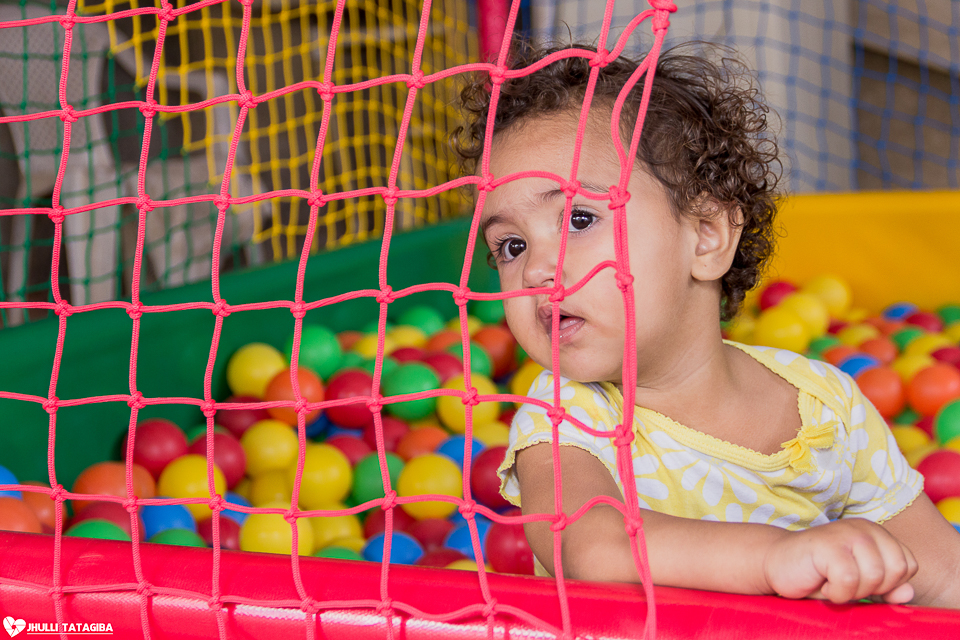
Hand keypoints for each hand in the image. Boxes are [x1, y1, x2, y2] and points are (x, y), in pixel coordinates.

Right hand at [762, 518, 917, 603]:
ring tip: (831, 582)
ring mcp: (845, 533)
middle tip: (844, 583)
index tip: (860, 581)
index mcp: (875, 533)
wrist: (775, 564)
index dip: (888, 584)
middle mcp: (864, 528)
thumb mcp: (859, 585)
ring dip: (852, 591)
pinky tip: (821, 584)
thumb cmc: (818, 575)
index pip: (908, 564)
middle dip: (872, 589)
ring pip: (874, 576)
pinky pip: (848, 581)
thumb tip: (908, 593)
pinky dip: (835, 593)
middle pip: (895, 571)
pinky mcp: (827, 545)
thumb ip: (886, 588)